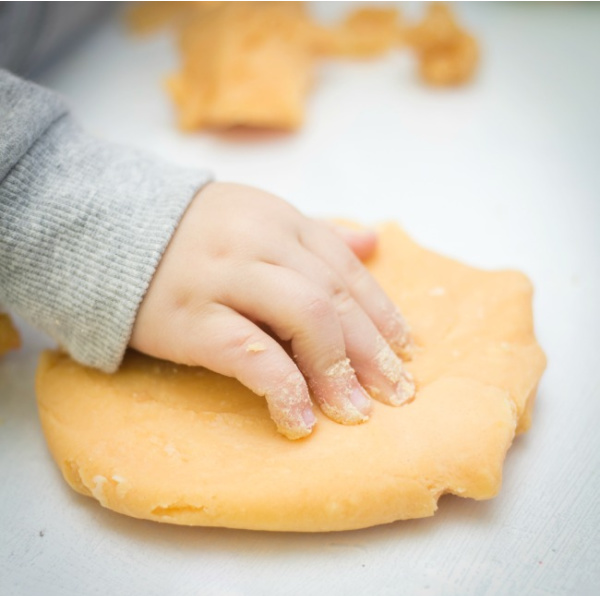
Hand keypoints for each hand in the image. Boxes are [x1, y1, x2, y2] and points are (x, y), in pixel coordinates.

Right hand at [130, 182, 413, 438]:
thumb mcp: (257, 218)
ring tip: (355, 414)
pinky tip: (299, 419)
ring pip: (304, 320)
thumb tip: (373, 241)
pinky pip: (249, 353)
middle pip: (333, 300)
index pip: (347, 269)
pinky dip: (282, 387)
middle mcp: (259, 244)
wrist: (108, 231)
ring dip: (337, 372)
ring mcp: (223, 278)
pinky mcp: (188, 318)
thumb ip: (315, 232)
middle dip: (371, 351)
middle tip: (396, 394)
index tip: (404, 351)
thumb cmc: (192, 233)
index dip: (382, 313)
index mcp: (280, 221)